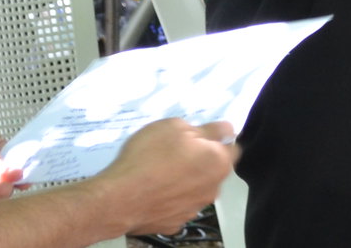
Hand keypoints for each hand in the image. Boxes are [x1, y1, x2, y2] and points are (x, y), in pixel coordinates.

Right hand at [92, 118, 236, 235]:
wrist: (118, 199)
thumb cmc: (148, 158)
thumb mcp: (176, 127)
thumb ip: (207, 129)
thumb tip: (224, 130)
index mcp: (219, 163)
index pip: (232, 148)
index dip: (217, 140)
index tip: (200, 137)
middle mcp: (213, 189)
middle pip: (214, 170)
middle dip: (201, 161)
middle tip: (175, 153)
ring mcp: (193, 209)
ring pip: (196, 190)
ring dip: (186, 182)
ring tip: (160, 174)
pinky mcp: (174, 224)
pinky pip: (177, 206)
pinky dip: (170, 200)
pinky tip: (153, 193)